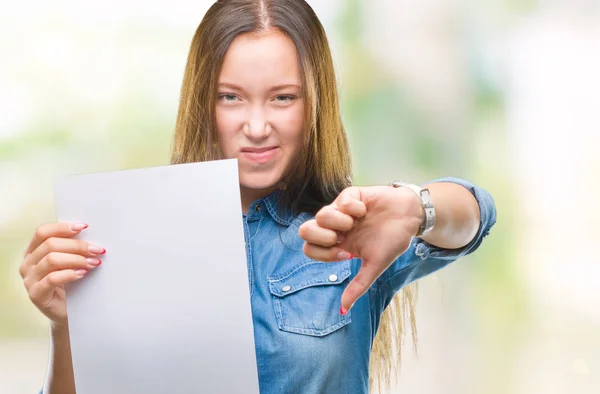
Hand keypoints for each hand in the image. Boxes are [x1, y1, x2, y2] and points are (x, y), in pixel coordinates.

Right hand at [19, 223, 104, 325]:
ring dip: (77, 259)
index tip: (84, 227)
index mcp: (33, 251)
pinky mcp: (36, 294)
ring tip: (94, 262)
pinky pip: (52, 279)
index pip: (43, 232)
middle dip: (77, 245)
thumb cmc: (69, 284)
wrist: (66, 311)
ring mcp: (29, 280)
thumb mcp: (68, 262)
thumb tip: (90, 235)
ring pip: (52, 260)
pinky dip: (70, 274)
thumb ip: (72, 249)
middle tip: (97, 250)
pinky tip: (83, 274)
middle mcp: (28, 264)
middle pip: (50, 245)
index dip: (63, 227)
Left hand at [298, 186, 422, 313]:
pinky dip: (353, 208)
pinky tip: (364, 210)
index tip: (348, 254)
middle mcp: (334, 227)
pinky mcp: (351, 195)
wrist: (411, 218)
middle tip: (341, 237)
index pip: (309, 249)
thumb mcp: (375, 266)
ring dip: (339, 222)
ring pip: (320, 214)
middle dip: (321, 236)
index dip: (324, 254)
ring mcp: (341, 210)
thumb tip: (343, 311)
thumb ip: (358, 286)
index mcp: (336, 244)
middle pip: (304, 230)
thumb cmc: (392, 241)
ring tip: (356, 223)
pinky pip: (341, 200)